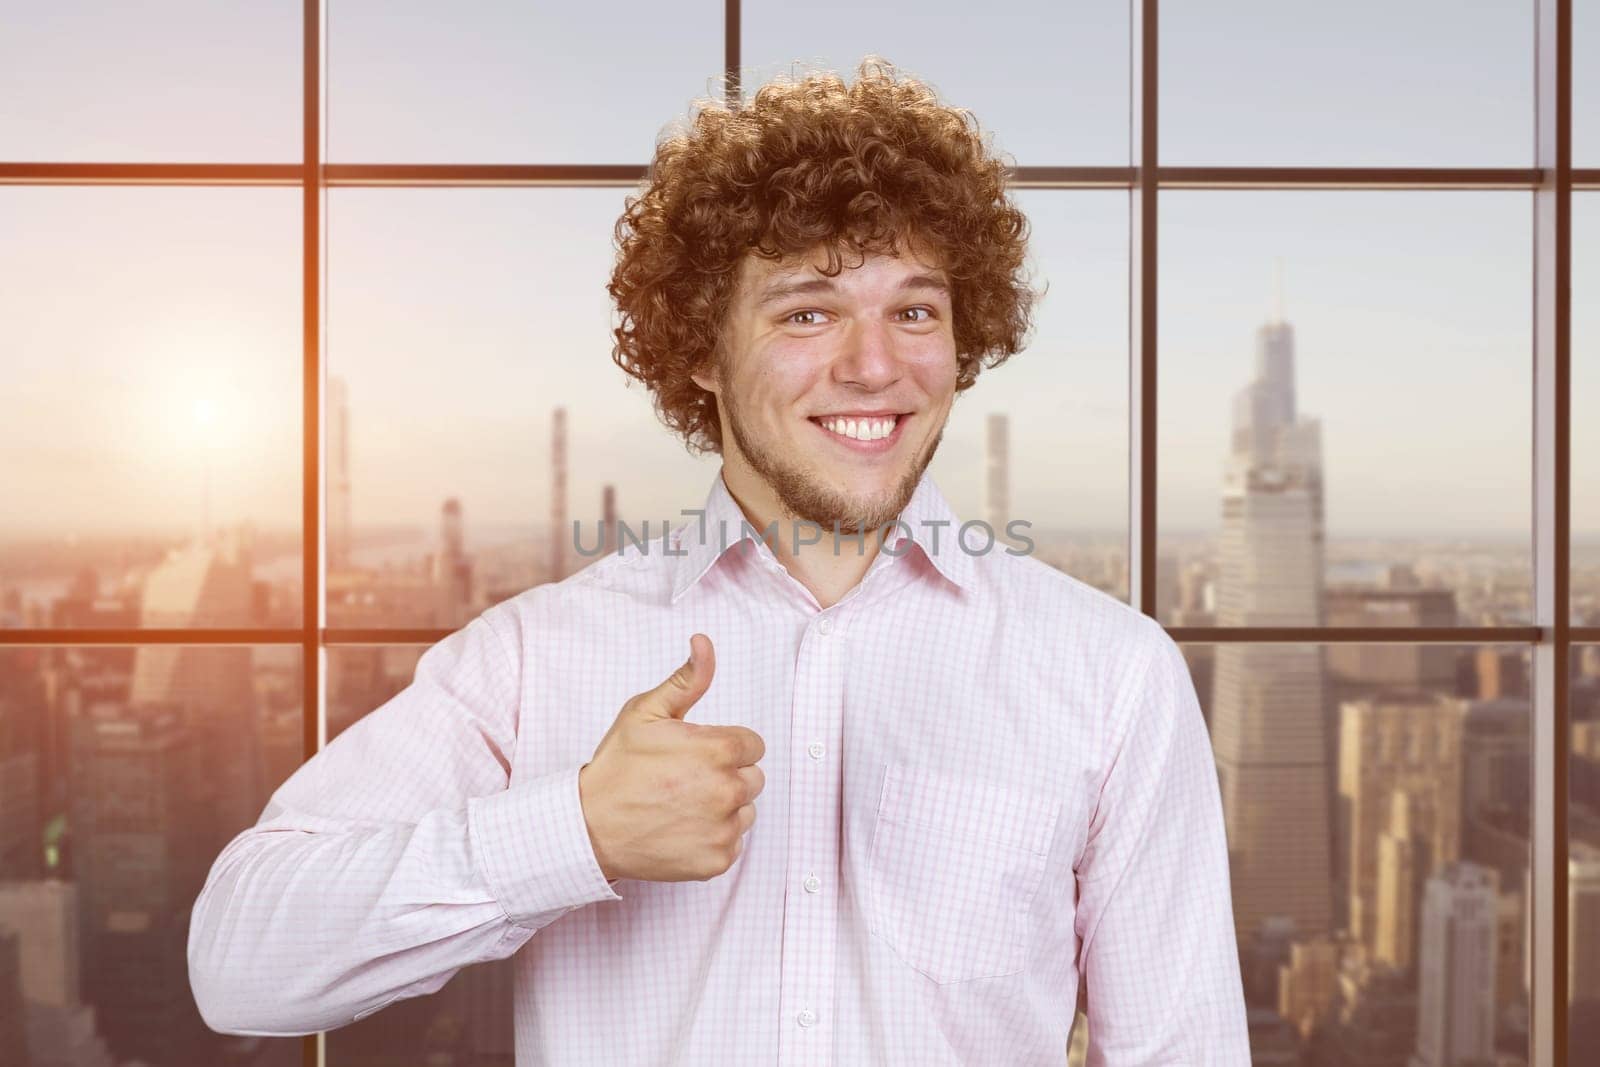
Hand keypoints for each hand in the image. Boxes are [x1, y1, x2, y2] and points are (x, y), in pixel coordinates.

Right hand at [577, 633, 764, 881]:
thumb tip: (704, 643)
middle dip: (727, 776)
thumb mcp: (645, 712)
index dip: (724, 747)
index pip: (753, 745)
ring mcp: (724, 828)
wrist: (589, 826)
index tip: (696, 755)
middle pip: (753, 777)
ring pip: (745, 811)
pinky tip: (682, 830)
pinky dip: (713, 838)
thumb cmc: (617, 767)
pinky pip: (733, 843)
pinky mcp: (717, 860)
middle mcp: (729, 789)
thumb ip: (686, 680)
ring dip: (723, 808)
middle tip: (685, 780)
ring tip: (682, 805)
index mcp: (719, 749)